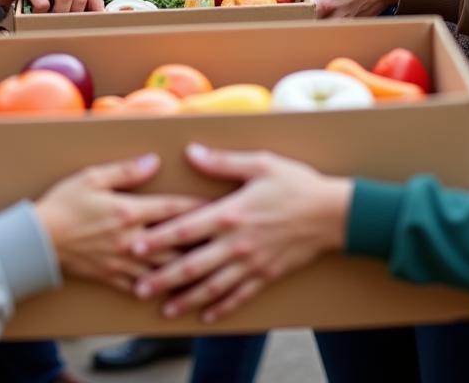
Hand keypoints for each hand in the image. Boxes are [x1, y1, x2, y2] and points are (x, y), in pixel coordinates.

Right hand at [35, 154, 204, 292]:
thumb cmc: (64, 204)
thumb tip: (154, 161)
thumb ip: (126, 170)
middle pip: (176, 243)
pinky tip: (174, 291)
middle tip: (225, 241)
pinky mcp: (112, 278)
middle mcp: (132, 240)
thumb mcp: (92, 177)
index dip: (198, 206)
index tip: (219, 204)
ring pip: (164, 270)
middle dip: (202, 242)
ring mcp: (124, 263)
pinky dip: (161, 289)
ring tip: (210, 269)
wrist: (38, 240)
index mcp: (129, 212)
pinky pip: (142, 287)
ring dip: (187, 269)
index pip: (172, 208)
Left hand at [132, 144, 352, 322]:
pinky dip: (222, 308)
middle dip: (164, 278)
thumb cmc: (295, 183)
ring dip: (187, 299)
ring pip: (213, 287)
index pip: (186, 228)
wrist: (333, 213)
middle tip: (139, 289)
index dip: (159, 238)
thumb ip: (222, 161)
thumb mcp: (259, 163)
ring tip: (165, 309)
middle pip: (193, 265)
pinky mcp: (267, 275)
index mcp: (231, 213)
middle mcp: (237, 243)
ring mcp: (252, 263)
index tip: (135, 246)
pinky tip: (206, 316)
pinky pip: (240, 296)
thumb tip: (191, 151)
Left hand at [284, 0, 402, 18]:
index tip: (289, 2)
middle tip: (302, 4)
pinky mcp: (354, 27)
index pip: (300, 13)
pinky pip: (335, 27)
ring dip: (318, 19)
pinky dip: (331, 20)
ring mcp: (346, 25)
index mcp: (327, 3)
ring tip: (321, 5)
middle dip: (304, 15)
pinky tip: (335, 7)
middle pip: (310, 23)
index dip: (293, 7)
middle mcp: (335, 19)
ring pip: (323, 28)